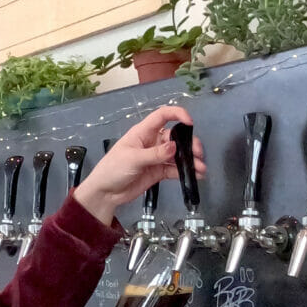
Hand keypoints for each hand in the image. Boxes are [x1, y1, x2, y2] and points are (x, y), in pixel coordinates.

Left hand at [74, 106, 205, 224]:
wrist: (105, 193)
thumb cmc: (113, 169)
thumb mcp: (133, 159)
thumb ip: (155, 154)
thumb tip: (175, 147)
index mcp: (143, 132)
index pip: (162, 116)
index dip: (177, 114)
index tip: (190, 123)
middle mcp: (152, 142)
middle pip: (175, 137)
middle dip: (189, 143)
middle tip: (199, 153)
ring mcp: (156, 157)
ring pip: (178, 154)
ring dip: (190, 160)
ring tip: (201, 168)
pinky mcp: (158, 172)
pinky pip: (174, 169)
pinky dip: (185, 172)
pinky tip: (196, 175)